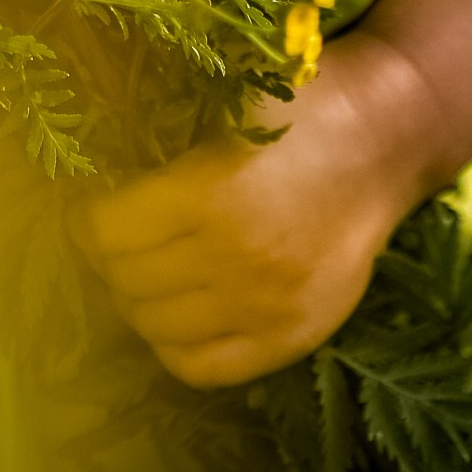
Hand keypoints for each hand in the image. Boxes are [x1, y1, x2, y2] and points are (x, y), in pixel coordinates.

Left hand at [76, 33, 437, 388]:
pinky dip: (174, 346)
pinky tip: (177, 313)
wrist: (386, 138)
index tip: (87, 211)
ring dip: (136, 302)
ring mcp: (267, 308)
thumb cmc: (300, 105)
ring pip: (157, 329)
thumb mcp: (224, 102)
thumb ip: (161, 145)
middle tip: (114, 241)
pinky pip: (204, 369)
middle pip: (128, 282)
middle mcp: (235, 259)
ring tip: (142, 275)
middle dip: (107, 261)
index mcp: (211, 193)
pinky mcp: (294, 337)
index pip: (108, 232)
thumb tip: (87, 181)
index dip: (85, 221)